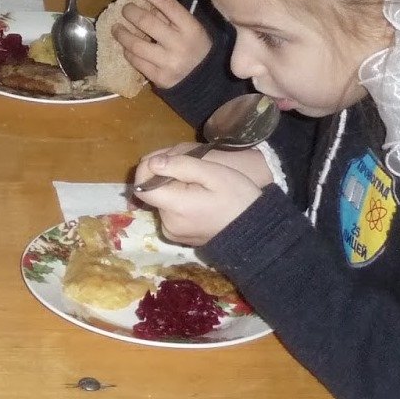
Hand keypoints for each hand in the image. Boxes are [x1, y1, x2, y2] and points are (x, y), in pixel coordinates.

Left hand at [112, 0, 213, 88]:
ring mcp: (169, 63)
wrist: (205, 81)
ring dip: (121, 33)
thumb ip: (170, 15)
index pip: (167, 4)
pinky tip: (126, 47)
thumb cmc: (195, 47)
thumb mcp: (190, 28)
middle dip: (130, 11)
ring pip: (136, 44)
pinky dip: (128, 52)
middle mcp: (180, 44)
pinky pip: (136, 61)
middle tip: (125, 9)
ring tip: (116, 27)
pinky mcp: (159, 78)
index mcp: (191, 28)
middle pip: (147, 22)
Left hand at [133, 150, 261, 245]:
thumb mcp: (213, 173)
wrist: (257, 230)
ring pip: (161, 201)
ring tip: (198, 183)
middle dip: (164, 177)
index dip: (148, 170)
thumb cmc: (237, 197)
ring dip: (172, 189)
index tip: (166, 161)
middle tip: (191, 171)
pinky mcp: (180, 237)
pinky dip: (177, 201)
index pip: (142, 187)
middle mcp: (168, 224)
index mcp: (175, 208)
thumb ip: (180, 166)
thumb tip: (152, 163)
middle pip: (152, 193)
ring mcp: (174, 233)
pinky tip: (198, 196)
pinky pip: (170, 212)